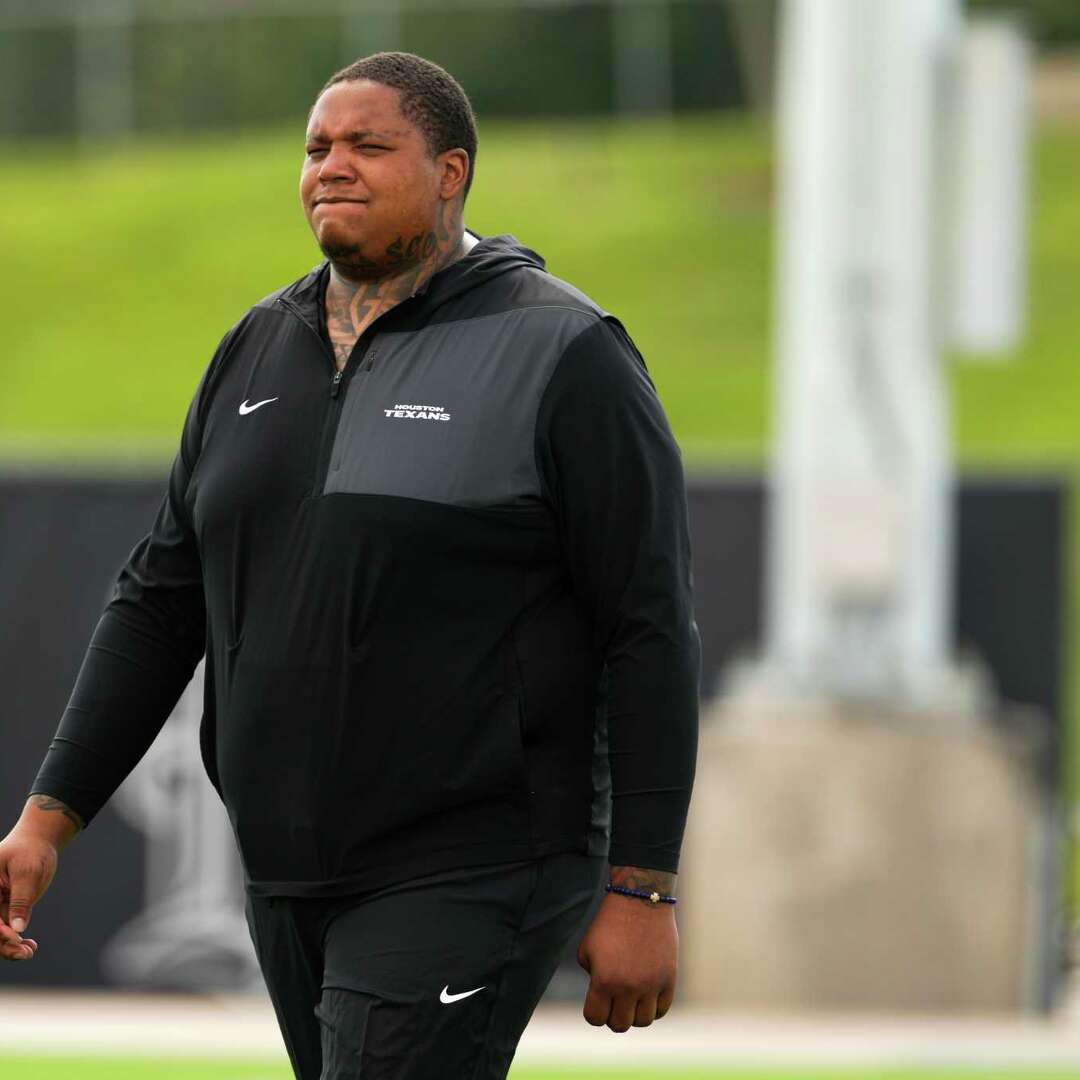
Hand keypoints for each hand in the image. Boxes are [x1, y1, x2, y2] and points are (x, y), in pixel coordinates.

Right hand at [0, 829, 58, 961]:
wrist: (39, 842)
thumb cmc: (31, 851)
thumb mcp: (27, 871)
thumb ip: (20, 899)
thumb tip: (16, 930)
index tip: (14, 937)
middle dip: (3, 945)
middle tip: (25, 953)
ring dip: (10, 947)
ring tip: (29, 952)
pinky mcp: (5, 910)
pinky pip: (7, 931)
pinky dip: (16, 941)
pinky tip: (30, 946)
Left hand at [577, 875, 677, 1031]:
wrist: (640, 900)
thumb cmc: (610, 923)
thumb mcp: (588, 949)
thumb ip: (592, 977)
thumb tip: (602, 998)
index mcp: (604, 980)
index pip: (595, 1018)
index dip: (594, 1012)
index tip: (597, 1002)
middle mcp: (628, 987)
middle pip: (620, 1025)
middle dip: (614, 1015)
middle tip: (614, 1001)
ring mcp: (651, 985)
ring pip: (643, 1021)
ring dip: (635, 1013)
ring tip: (632, 997)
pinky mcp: (669, 979)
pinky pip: (662, 1010)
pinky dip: (654, 1008)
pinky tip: (647, 995)